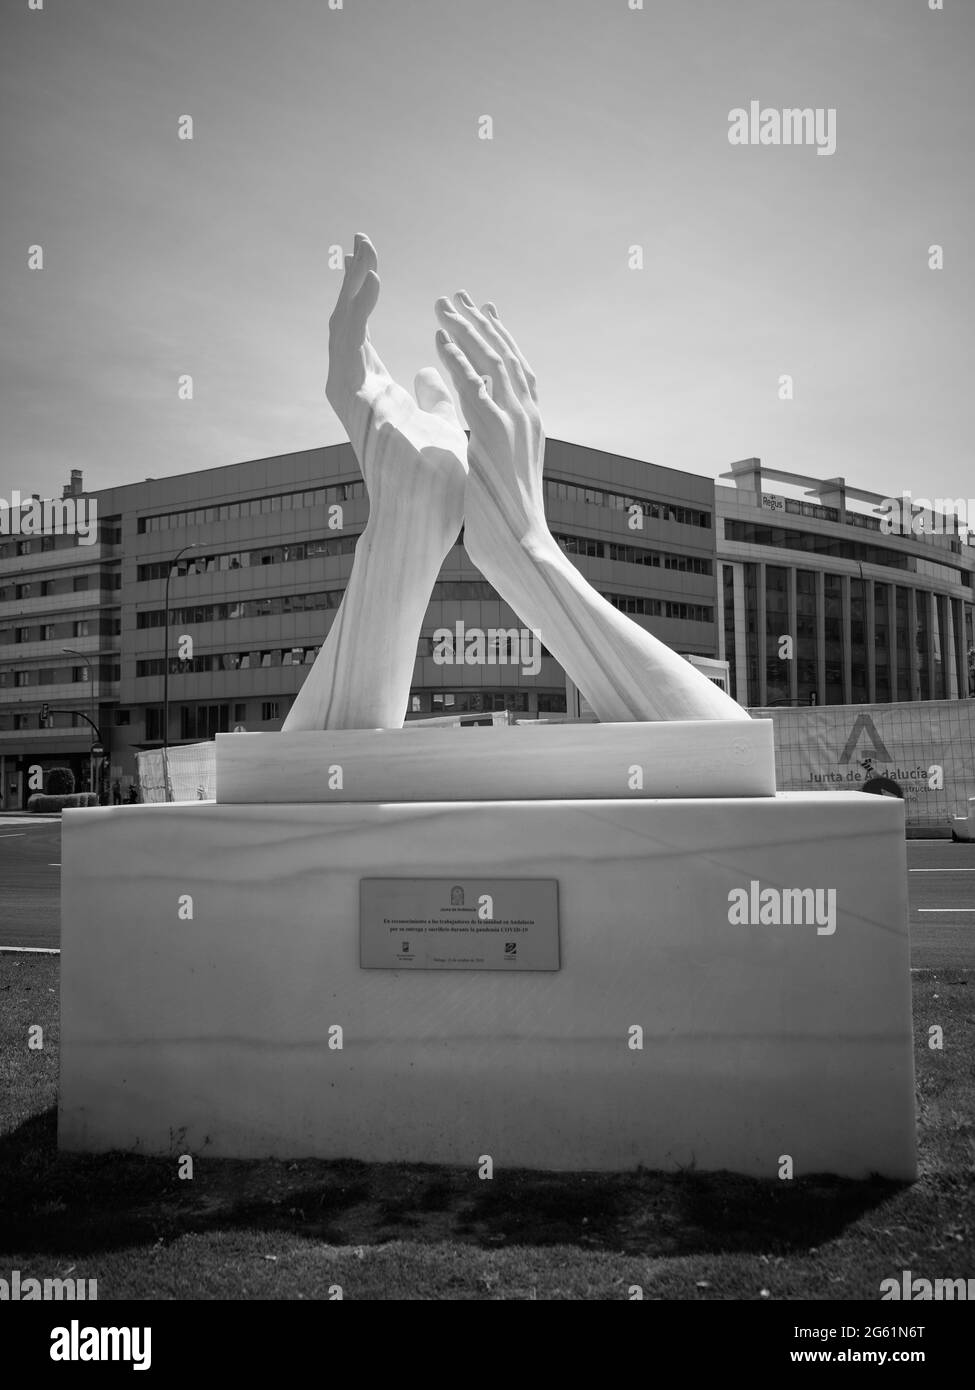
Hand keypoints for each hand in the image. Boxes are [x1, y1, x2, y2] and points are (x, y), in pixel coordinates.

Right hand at [329, 236, 467, 552]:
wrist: (427, 521)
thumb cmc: (437, 486)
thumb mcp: (442, 427)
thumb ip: (431, 398)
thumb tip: (430, 371)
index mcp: (379, 397)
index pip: (365, 337)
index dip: (366, 299)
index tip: (374, 264)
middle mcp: (359, 395)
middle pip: (348, 326)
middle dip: (353, 282)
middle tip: (361, 240)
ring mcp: (352, 400)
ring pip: (342, 330)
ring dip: (352, 288)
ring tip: (363, 251)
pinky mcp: (354, 404)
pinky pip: (349, 346)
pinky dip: (358, 311)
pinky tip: (372, 282)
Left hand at [433, 292, 546, 570]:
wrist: (522, 548)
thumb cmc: (506, 520)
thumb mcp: (498, 474)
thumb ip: (487, 446)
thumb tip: (477, 442)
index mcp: (530, 425)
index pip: (517, 370)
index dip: (498, 340)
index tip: (481, 314)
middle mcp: (527, 416)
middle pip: (506, 356)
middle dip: (480, 323)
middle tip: (458, 296)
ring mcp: (514, 423)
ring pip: (492, 361)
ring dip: (465, 329)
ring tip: (442, 304)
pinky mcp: (494, 434)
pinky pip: (474, 385)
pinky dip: (458, 358)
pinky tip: (439, 338)